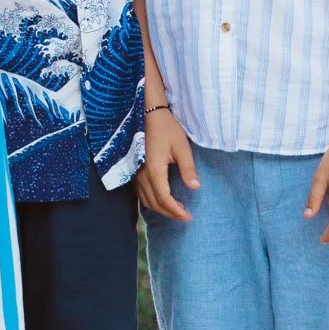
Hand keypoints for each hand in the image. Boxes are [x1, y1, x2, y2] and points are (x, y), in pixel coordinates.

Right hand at [135, 105, 198, 221]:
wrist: (147, 113)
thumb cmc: (166, 128)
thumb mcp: (181, 146)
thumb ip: (188, 168)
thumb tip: (195, 187)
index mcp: (154, 170)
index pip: (165, 199)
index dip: (176, 211)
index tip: (188, 217)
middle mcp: (141, 175)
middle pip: (154, 203)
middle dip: (170, 213)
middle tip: (184, 216)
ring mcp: (135, 173)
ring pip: (145, 200)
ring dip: (160, 208)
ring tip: (176, 208)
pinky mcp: (133, 170)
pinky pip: (140, 193)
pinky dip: (151, 201)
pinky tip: (162, 198)